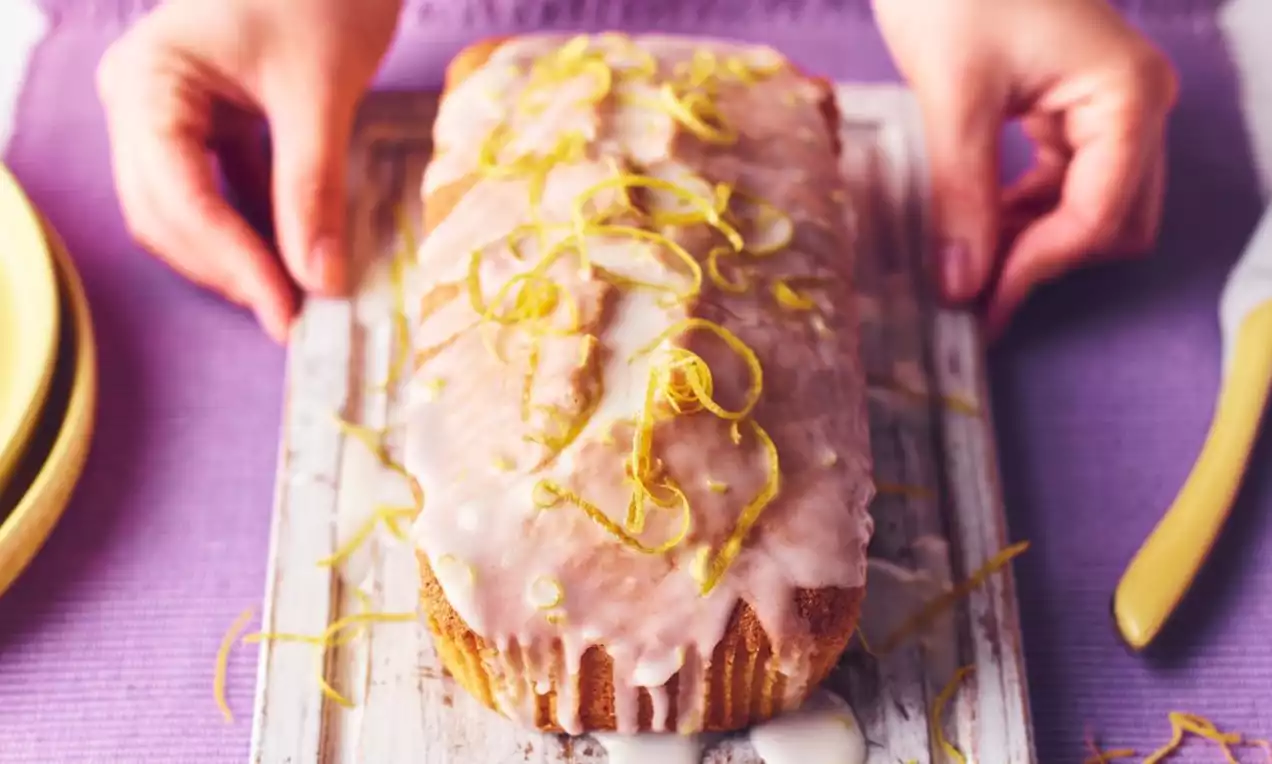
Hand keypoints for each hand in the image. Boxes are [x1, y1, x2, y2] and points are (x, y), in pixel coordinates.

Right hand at [96, 0, 400, 341]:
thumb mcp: (320, 94)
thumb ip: (313, 189)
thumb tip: (318, 281)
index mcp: (147, 82)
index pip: (176, 197)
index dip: (230, 263)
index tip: (287, 313)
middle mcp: (138, 100)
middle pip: (166, 215)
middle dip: (229, 269)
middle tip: (293, 317)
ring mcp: (166, 113)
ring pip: (185, 213)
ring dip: (237, 256)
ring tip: (296, 296)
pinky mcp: (204, 123)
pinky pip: (216, 193)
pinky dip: (252, 228)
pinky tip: (293, 257)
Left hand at [873, 0, 1177, 337]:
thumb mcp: (954, 97)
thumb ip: (962, 195)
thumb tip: (962, 285)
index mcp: (1128, 97)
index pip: (1098, 216)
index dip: (1039, 268)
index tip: (978, 306)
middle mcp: (1135, 104)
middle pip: (1113, 221)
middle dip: (1046, 261)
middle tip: (975, 297)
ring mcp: (1108, 105)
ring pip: (1090, 207)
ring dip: (1033, 242)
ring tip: (966, 268)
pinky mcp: (1072, 106)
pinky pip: (1064, 182)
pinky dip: (1023, 213)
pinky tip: (975, 228)